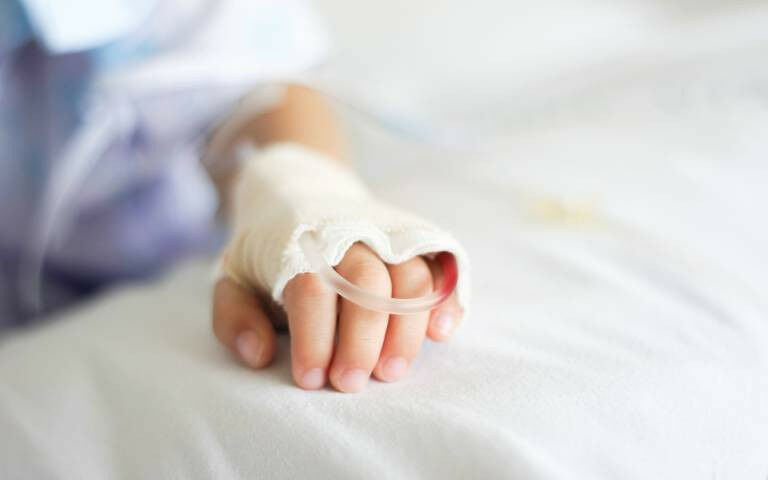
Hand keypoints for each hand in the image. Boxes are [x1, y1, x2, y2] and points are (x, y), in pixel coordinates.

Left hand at [212, 242, 463, 392]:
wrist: (303, 193)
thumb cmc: (270, 251)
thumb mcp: (233, 277)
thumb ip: (234, 316)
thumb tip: (259, 354)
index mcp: (301, 244)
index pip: (312, 289)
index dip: (314, 339)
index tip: (310, 379)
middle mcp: (351, 235)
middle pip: (368, 284)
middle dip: (362, 341)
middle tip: (350, 383)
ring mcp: (390, 237)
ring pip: (412, 278)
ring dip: (406, 330)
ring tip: (390, 371)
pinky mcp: (417, 241)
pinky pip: (443, 266)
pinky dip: (447, 299)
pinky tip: (440, 333)